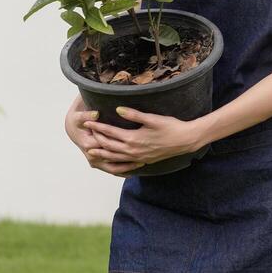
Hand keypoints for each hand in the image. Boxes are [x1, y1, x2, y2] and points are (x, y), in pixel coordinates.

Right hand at [65, 96, 139, 175]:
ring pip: (113, 168)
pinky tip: (133, 171)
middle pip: (114, 159)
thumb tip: (95, 114)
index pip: (109, 146)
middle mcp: (92, 155)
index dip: (123, 143)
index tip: (135, 141)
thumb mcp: (80, 117)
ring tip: (142, 162)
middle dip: (128, 158)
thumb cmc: (78, 121)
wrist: (73, 129)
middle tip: (144, 154)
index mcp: (89, 144)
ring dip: (127, 167)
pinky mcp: (98, 163)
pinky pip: (111, 170)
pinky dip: (122, 172)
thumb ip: (87, 115)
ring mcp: (94, 161)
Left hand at [83, 107, 206, 173]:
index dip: (98, 127)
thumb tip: (117, 109)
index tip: (87, 122)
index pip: (110, 133)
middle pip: (109, 146)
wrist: (185, 140)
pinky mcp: (143, 160)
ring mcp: (138, 157)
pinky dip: (115, 162)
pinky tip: (111, 161)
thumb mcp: (152, 118)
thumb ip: (133, 114)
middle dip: (96, 140)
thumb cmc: (170, 127)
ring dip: (102, 154)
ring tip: (91, 152)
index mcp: (133, 139)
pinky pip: (124, 164)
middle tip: (86, 134)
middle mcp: (133, 150)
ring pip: (115, 157)